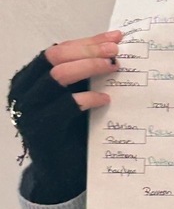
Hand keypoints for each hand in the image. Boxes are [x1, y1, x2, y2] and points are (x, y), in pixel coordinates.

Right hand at [7, 30, 121, 203]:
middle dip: (88, 50)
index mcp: (30, 78)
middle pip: (55, 57)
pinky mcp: (39, 131)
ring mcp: (27, 111)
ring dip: (89, 67)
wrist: (64, 170)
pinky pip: (64, 106)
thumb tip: (115, 43)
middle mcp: (23, 91)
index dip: (87, 41)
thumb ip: (87, 72)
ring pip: (57, 76)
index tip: (115, 38)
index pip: (58, 50)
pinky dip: (87, 98)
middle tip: (116, 52)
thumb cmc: (73, 127)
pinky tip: (105, 98)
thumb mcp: (78, 93)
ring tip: (113, 68)